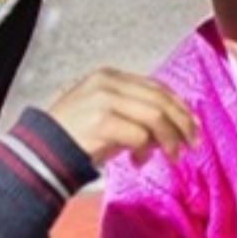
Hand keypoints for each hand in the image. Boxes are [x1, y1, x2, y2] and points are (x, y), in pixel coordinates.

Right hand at [47, 68, 197, 165]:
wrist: (42, 150)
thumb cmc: (78, 135)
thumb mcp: (108, 112)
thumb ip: (137, 111)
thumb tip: (179, 124)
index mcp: (110, 76)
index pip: (157, 88)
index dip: (180, 107)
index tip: (194, 127)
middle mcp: (107, 82)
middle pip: (161, 100)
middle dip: (182, 124)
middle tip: (192, 145)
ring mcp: (103, 100)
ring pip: (156, 116)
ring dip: (170, 139)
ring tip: (172, 155)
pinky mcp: (100, 121)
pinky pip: (140, 136)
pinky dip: (146, 151)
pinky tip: (139, 161)